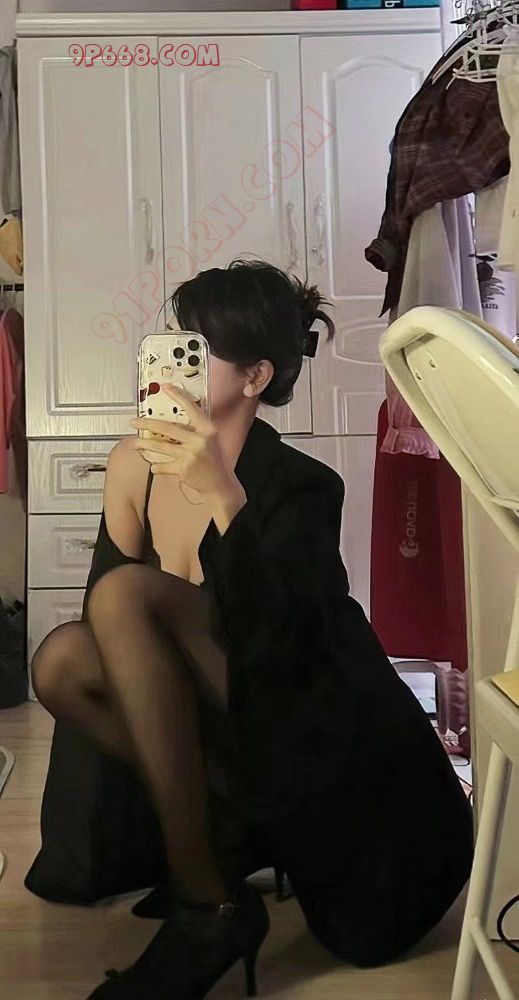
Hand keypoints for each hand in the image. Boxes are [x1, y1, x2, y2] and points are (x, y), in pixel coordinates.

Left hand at [130, 384, 239, 502]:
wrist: (219, 484)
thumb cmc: (213, 461)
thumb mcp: (210, 440)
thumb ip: (195, 430)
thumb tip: (171, 422)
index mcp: (208, 429)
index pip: (191, 408)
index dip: (178, 396)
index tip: (166, 387)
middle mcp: (199, 440)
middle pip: (167, 428)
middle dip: (147, 424)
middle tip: (134, 422)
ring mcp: (190, 454)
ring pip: (161, 446)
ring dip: (144, 444)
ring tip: (135, 443)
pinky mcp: (183, 469)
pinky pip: (163, 466)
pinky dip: (157, 467)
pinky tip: (154, 467)